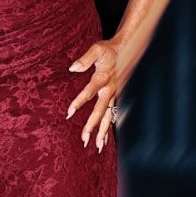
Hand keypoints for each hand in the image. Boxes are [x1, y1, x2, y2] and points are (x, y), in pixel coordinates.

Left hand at [66, 39, 120, 153]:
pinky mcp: (114, 97)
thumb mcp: (97, 49)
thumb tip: (72, 68)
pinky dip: (107, 127)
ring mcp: (113, 95)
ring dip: (102, 132)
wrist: (126, 50)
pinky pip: (111, 115)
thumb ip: (85, 59)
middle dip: (92, 125)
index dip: (79, 102)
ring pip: (108, 117)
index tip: (69, 113)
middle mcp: (110, 89)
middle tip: (84, 139)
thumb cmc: (109, 50)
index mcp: (103, 78)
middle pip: (100, 111)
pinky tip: (104, 140)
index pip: (89, 91)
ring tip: (97, 147)